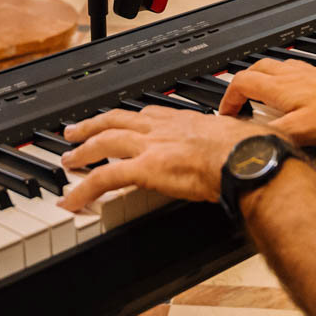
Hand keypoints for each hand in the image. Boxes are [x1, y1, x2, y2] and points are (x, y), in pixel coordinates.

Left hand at [59, 105, 271, 211]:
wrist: (246, 157)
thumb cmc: (248, 149)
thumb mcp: (234, 135)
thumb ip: (225, 140)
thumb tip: (239, 146)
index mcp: (182, 119)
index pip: (146, 115)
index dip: (127, 120)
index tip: (118, 123)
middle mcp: (162, 128)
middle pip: (116, 121)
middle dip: (92, 126)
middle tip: (74, 132)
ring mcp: (151, 146)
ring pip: (104, 142)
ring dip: (81, 151)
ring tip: (67, 161)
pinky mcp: (146, 168)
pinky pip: (104, 178)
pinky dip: (83, 189)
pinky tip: (71, 200)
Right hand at [218, 59, 315, 145]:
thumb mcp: (302, 131)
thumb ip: (273, 134)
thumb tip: (250, 138)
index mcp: (280, 87)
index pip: (241, 83)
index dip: (227, 99)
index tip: (226, 114)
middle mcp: (291, 75)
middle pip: (255, 69)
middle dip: (242, 85)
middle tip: (240, 103)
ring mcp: (307, 73)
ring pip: (275, 68)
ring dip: (262, 80)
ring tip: (262, 97)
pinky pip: (294, 71)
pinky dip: (283, 80)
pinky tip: (293, 93)